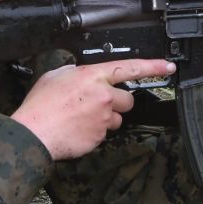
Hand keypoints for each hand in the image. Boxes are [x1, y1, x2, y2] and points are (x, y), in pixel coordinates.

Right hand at [11, 58, 174, 160]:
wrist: (34, 133)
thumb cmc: (40, 105)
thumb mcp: (56, 76)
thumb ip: (77, 72)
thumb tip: (86, 75)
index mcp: (93, 76)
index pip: (130, 67)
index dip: (152, 66)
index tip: (167, 66)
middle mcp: (103, 96)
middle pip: (127, 99)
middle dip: (117, 102)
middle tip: (97, 103)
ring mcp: (104, 118)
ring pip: (117, 118)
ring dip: (106, 118)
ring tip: (82, 117)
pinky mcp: (101, 137)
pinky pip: (105, 133)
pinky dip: (95, 131)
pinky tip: (78, 128)